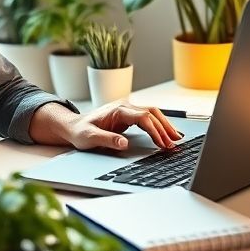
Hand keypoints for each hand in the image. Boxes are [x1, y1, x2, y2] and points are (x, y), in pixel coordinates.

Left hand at [67, 102, 183, 150]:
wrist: (73, 126)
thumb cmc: (80, 132)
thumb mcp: (90, 138)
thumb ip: (107, 140)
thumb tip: (124, 144)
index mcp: (117, 110)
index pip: (143, 117)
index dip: (155, 130)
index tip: (162, 143)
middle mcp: (124, 106)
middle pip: (152, 113)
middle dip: (165, 128)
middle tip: (174, 144)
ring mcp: (127, 110)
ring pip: (152, 113)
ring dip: (165, 125)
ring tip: (177, 138)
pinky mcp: (128, 116)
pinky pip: (148, 117)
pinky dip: (159, 124)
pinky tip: (166, 133)